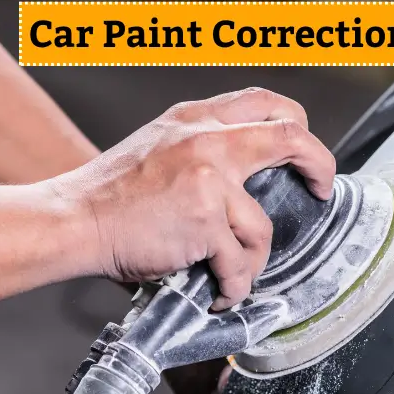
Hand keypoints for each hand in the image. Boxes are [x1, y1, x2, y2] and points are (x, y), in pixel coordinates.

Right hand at [49, 88, 335, 309]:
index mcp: (197, 118)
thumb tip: (249, 178)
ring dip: (253, 259)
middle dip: (319, 167)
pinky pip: (238, 262)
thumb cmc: (112, 194)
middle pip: (292, 138)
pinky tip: (221, 291)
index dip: (299, 126)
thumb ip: (204, 148)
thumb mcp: (160, 145)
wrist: (72, 219)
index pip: (266, 102)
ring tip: (235, 273)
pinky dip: (234, 284)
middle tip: (320, 192)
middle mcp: (207, 140)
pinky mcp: (204, 221)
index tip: (306, 155)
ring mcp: (209, 179)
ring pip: (262, 225)